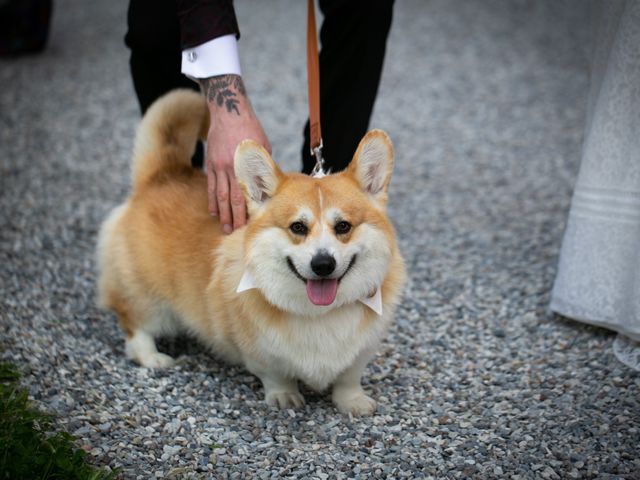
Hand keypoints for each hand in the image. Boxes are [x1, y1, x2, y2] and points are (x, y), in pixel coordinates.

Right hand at [200, 75, 270, 232]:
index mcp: (245, 165)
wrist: (228, 111)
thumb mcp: (264, 146)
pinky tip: (213, 212)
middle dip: (233, 218)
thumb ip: (265, 167)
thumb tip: (272, 186)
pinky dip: (212, 200)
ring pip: (220, 195)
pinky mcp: (211, 163)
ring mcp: (218, 167)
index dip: (246, 212)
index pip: (246, 195)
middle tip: (234, 234)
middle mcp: (230, 168)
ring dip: (222, 213)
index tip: (249, 225)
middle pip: (232, 199)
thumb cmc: (251, 128)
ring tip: (223, 228)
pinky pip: (211, 186)